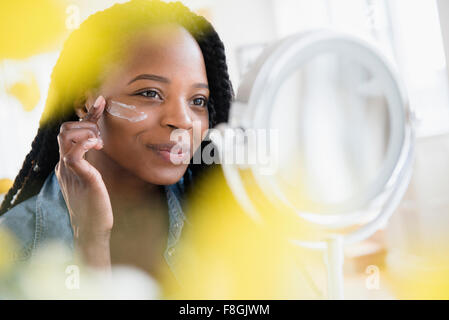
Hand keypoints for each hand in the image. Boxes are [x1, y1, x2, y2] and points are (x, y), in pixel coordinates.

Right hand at [55, 96, 111, 269]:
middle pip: (64, 129)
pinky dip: (86, 142)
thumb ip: (91, 161)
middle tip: (101, 138)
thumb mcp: (93, 178)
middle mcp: (64, 164)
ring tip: (100, 143)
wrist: (92, 230)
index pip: (71, 131)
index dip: (87, 115)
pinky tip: (98, 146)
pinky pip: (74, 153)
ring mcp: (69, 170)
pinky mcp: (79, 177)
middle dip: (86, 124)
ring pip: (66, 135)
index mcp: (67, 163)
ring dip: (87, 131)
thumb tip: (99, 145)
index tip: (102, 102)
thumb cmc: (96, 206)